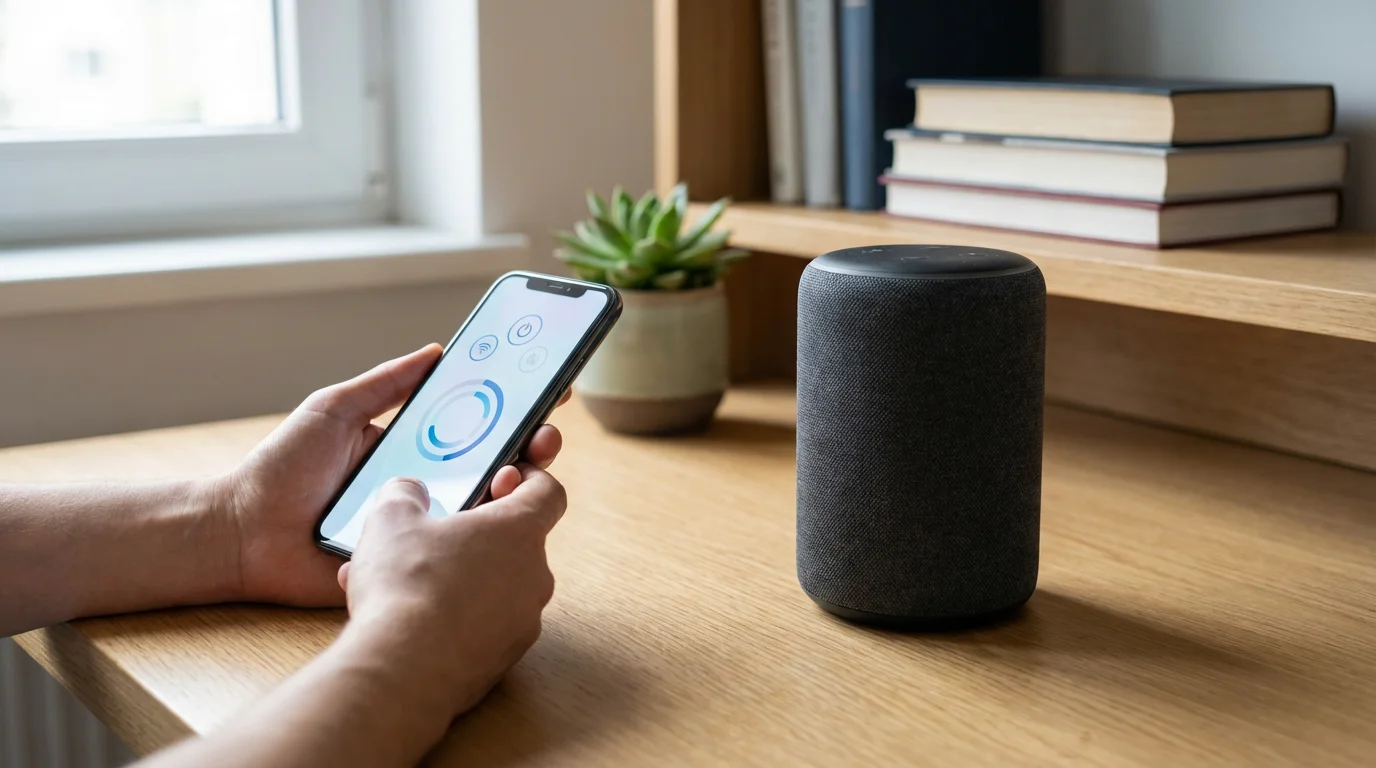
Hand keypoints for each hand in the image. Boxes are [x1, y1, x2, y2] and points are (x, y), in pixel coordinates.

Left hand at [215, 345, 569, 605]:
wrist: (243, 534)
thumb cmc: (281, 469)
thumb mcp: (335, 409)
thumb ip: (384, 383)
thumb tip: (436, 351)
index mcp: (412, 448)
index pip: (476, 424)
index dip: (515, 408)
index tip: (549, 387)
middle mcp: (427, 486)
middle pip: (495, 465)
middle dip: (531, 446)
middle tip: (545, 434)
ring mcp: (424, 527)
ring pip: (486, 510)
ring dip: (514, 488)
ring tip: (519, 469)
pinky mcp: (412, 564)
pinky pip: (455, 553)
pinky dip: (482, 537)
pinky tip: (497, 517)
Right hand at [339, 467, 565, 714]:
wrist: (403, 672)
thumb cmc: (407, 585)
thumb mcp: (392, 518)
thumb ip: (404, 494)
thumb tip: (407, 493)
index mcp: (519, 531)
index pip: (548, 493)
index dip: (530, 478)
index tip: (507, 474)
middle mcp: (533, 576)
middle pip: (516, 542)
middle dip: (477, 533)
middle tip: (438, 531)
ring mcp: (522, 622)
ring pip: (493, 586)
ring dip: (457, 576)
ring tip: (402, 580)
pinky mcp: (502, 659)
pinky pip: (481, 625)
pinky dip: (452, 615)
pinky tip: (405, 618)